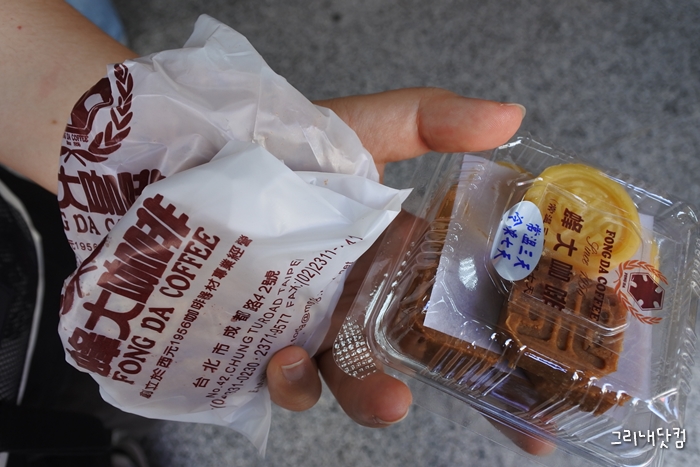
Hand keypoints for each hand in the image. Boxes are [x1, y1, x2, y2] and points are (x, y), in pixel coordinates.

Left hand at [266, 88, 552, 454]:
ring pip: (352, 380)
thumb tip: (513, 117)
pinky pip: (284, 379)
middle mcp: (363, 296)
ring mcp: (314, 323)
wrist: (188, 158)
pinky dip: (292, 379)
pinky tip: (288, 357)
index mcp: (399, 255)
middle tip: (511, 426)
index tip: (543, 408)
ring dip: (371, 396)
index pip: (463, 310)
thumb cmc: (284, 143)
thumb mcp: (364, 126)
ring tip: (388, 398)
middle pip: (422, 359)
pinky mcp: (263, 342)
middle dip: (464, 396)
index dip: (504, 356)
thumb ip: (431, 120)